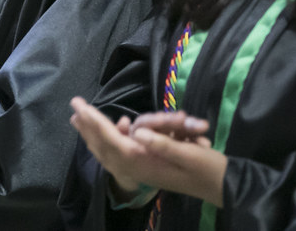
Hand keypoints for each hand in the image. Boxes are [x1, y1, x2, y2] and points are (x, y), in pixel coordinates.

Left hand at [70, 99, 225, 205]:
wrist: (222, 188)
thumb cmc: (209, 170)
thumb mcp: (190, 154)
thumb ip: (163, 144)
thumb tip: (137, 132)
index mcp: (145, 162)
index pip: (112, 139)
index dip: (94, 121)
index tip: (80, 106)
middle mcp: (138, 167)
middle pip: (104, 145)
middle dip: (88, 127)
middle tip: (73, 108)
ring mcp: (141, 170)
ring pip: (109, 151)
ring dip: (95, 135)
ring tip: (80, 120)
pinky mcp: (147, 169)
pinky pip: (119, 155)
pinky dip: (109, 143)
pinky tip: (111, 131)